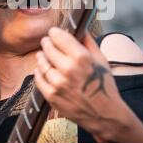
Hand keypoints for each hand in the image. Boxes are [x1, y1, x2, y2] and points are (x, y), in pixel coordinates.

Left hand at [34, 27, 133, 142]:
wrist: (104, 114)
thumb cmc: (104, 86)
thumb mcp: (101, 60)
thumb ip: (88, 42)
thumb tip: (80, 28)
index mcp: (81, 58)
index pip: (59, 37)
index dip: (54, 33)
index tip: (54, 32)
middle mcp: (68, 69)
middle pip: (48, 48)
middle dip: (47, 42)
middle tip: (47, 42)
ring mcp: (58, 84)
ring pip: (41, 63)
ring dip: (41, 56)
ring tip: (43, 55)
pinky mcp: (52, 96)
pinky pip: (38, 78)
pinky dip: (39, 71)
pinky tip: (43, 69)